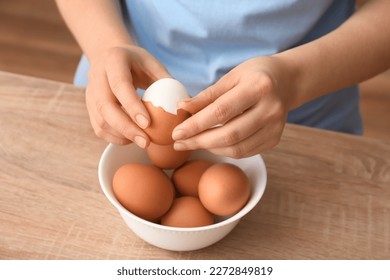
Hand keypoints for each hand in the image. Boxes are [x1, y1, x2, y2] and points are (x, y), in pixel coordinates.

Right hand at [86, 45, 169, 146]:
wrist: (109, 57)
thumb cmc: (137, 63)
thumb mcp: (153, 64)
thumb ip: (166, 81)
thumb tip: (185, 104)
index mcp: (114, 60)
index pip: (120, 85)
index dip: (132, 106)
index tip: (147, 123)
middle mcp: (97, 76)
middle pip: (105, 106)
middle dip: (126, 128)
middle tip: (146, 142)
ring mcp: (90, 93)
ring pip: (100, 120)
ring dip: (121, 136)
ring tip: (142, 142)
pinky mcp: (90, 107)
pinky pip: (99, 128)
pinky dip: (115, 138)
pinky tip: (131, 140)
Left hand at [172, 56, 291, 157]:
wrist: (286, 81)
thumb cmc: (254, 75)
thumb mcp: (230, 77)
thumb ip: (206, 95)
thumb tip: (180, 108)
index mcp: (258, 87)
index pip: (221, 111)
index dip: (196, 125)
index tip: (176, 133)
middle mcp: (271, 109)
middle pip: (229, 134)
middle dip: (199, 141)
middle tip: (179, 144)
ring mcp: (275, 127)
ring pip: (237, 148)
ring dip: (210, 148)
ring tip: (191, 143)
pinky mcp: (275, 139)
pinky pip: (244, 151)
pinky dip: (224, 150)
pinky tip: (211, 144)